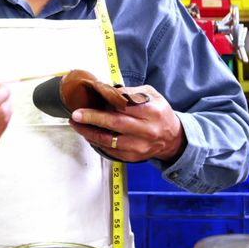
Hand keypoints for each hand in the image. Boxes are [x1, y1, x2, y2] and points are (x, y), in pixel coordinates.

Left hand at [68, 85, 185, 162]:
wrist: (172, 139)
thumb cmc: (159, 114)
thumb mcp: (152, 95)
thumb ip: (131, 92)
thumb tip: (106, 90)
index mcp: (152, 111)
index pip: (125, 106)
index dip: (105, 102)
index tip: (90, 98)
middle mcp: (146, 130)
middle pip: (115, 124)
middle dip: (92, 118)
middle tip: (76, 115)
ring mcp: (139, 146)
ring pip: (109, 140)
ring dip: (89, 132)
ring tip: (77, 124)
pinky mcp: (133, 157)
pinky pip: (110, 150)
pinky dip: (97, 142)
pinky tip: (89, 134)